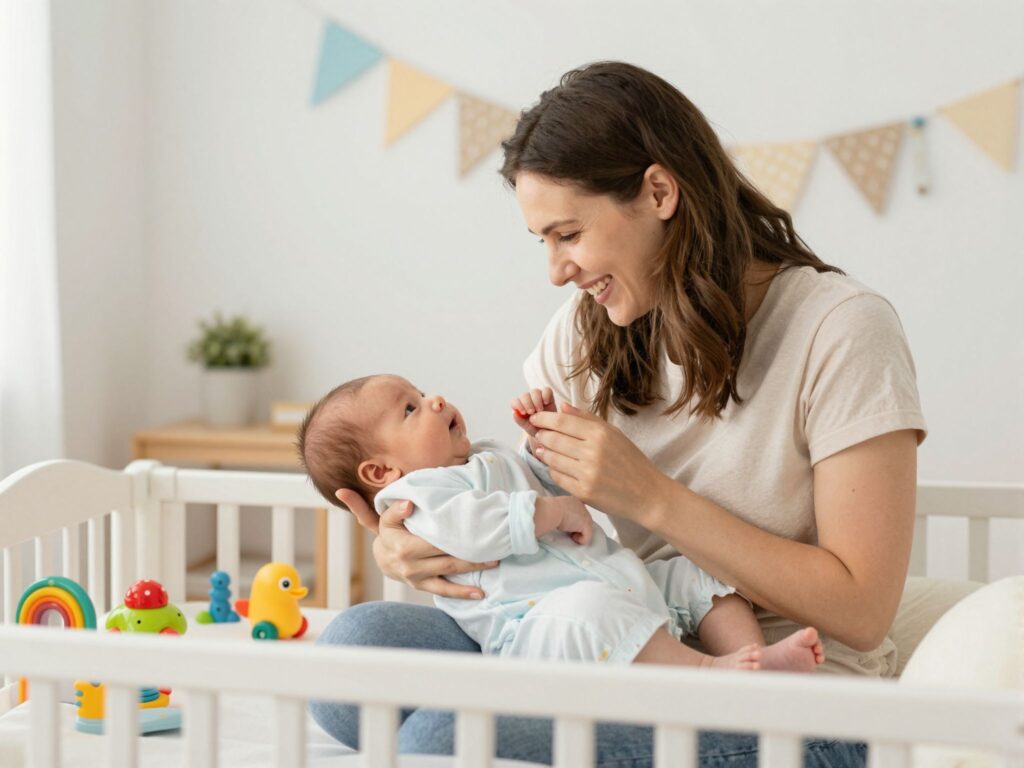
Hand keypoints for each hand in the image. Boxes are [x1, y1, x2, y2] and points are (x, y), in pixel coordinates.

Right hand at [333, 490, 497, 599]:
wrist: (381, 557)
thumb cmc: (387, 532)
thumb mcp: (383, 517)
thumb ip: (392, 509)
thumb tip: (406, 502)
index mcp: (402, 545)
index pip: (433, 538)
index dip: (454, 533)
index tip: (475, 528)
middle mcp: (409, 564)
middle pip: (446, 556)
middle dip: (471, 552)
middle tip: (495, 544)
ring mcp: (416, 577)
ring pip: (449, 573)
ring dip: (472, 569)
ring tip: (494, 561)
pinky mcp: (422, 586)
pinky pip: (444, 591)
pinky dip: (462, 593)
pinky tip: (480, 593)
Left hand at [511, 387, 556, 447]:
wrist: (551, 432)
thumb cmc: (537, 430)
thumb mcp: (528, 428)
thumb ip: (520, 421)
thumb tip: (514, 413)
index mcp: (520, 408)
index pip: (515, 401)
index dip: (518, 405)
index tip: (524, 412)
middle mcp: (528, 401)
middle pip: (524, 395)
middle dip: (527, 403)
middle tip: (532, 412)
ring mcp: (539, 397)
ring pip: (535, 391)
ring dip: (536, 400)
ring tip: (540, 410)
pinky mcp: (549, 396)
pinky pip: (547, 390)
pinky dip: (546, 394)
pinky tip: (546, 403)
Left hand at [528, 403, 665, 518]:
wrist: (647, 494)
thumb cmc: (631, 462)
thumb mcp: (614, 434)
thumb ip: (587, 419)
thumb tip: (562, 406)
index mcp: (600, 434)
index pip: (562, 421)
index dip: (543, 418)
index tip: (535, 418)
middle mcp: (593, 452)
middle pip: (553, 439)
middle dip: (541, 435)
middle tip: (538, 434)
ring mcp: (587, 473)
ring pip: (552, 459)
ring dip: (544, 453)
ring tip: (544, 450)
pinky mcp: (583, 492)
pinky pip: (557, 477)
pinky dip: (553, 470)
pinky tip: (555, 466)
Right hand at [535, 496, 592, 544]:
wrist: (551, 511)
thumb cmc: (549, 509)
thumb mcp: (556, 509)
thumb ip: (562, 512)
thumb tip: (561, 521)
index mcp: (574, 501)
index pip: (578, 513)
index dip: (573, 521)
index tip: (565, 525)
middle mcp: (582, 506)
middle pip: (584, 520)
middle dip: (577, 528)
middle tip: (567, 532)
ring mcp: (586, 515)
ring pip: (586, 529)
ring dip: (578, 534)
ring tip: (570, 535)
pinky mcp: (586, 524)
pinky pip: (587, 536)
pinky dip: (581, 540)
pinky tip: (573, 538)